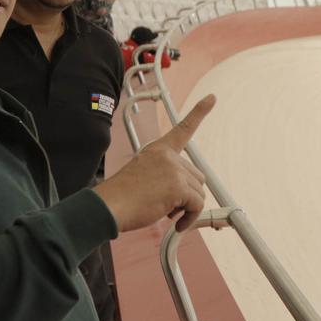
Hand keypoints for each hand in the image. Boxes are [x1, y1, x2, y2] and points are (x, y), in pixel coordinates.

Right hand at [94, 95, 215, 232]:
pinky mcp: (178, 187)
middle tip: (167, 205)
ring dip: (187, 207)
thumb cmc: (123, 197)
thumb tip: (191, 196)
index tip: (212, 98)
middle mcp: (168, 156)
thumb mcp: (145, 177)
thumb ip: (167, 177)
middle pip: (197, 176)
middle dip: (187, 194)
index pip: (183, 129)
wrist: (108, 207)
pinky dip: (190, 218)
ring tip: (165, 211)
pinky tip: (176, 223)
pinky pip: (197, 206)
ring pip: (199, 193)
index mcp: (158, 150)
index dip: (199, 113)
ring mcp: (174, 169)